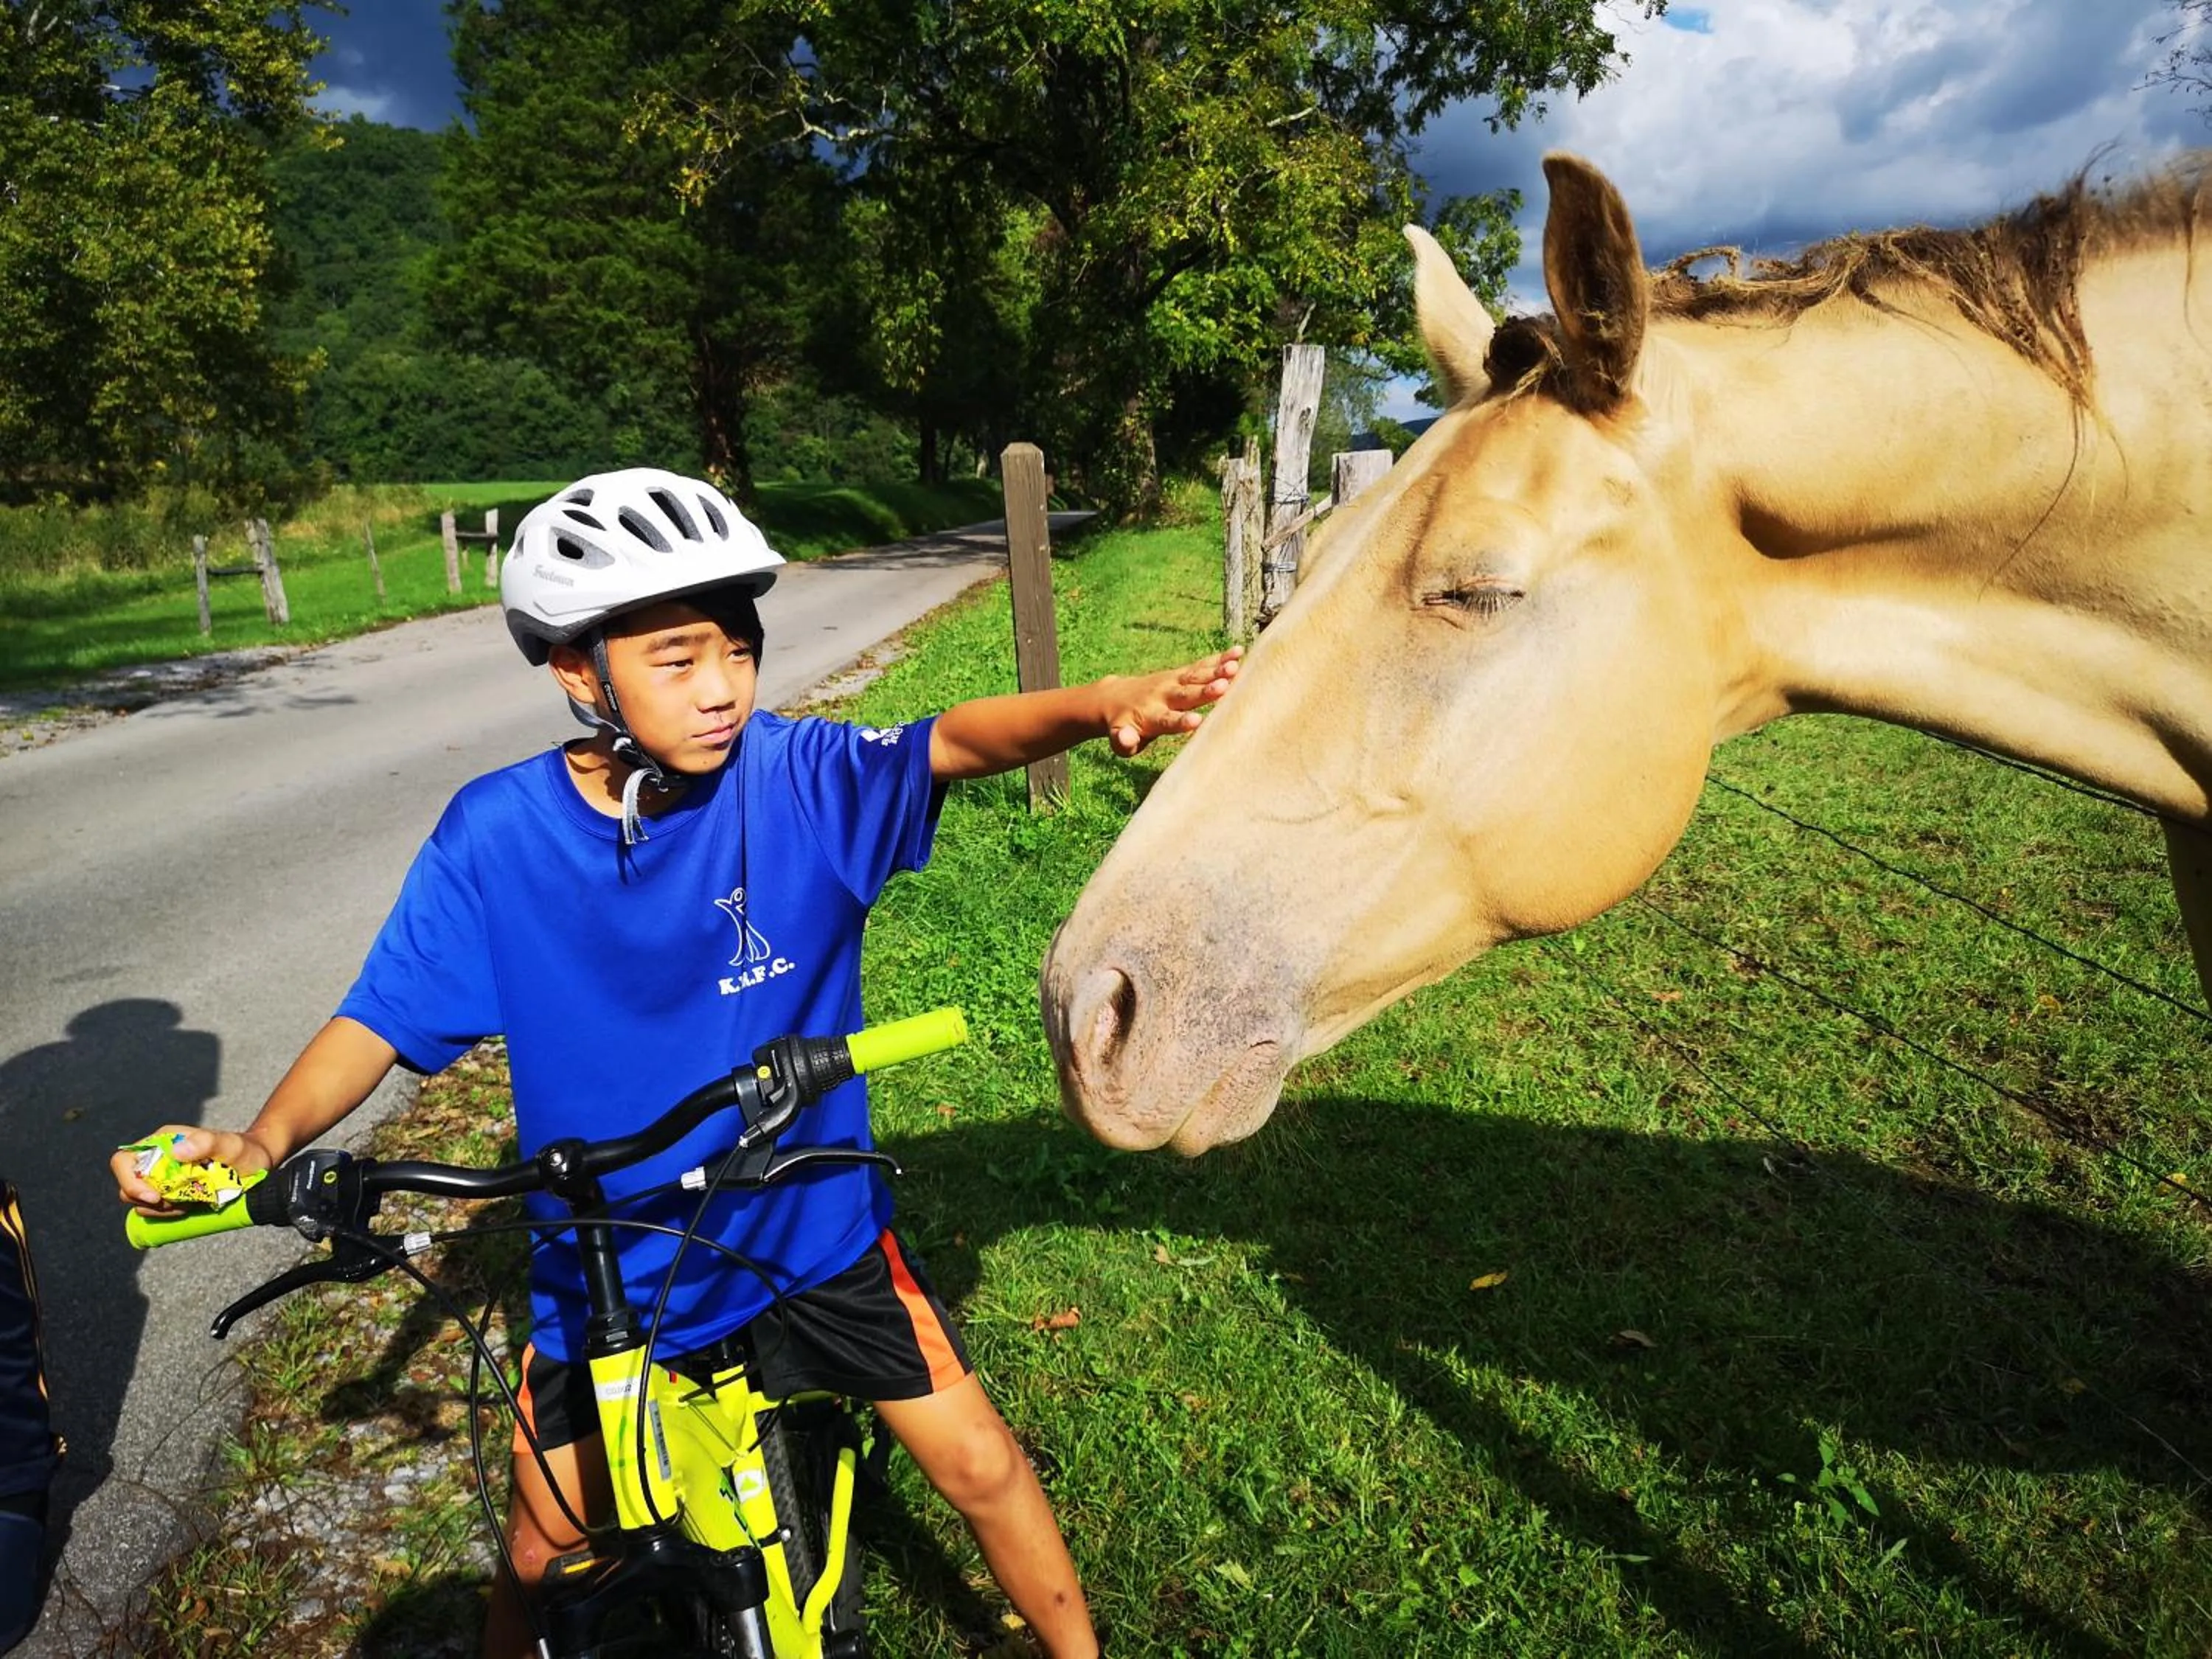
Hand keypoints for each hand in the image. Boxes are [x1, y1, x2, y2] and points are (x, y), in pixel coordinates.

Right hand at [112, 1126, 279, 1212]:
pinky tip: (189, 1208)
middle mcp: (156, 1159)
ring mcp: (161, 1177)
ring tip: (189, 1203)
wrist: (255, 1163)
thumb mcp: (229, 1144)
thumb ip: (206, 1142)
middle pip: (128, 1186)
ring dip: (160, 1209)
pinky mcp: (170, 1192)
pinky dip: (168, 1214)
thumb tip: (176, 1150)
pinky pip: (156, 1209)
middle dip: (148, 1201)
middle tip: (179, 1203)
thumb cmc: (242, 1149)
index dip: (129, 1181)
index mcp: (161, 1142)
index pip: (123, 1161)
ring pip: (141, 1201)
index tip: (155, 1197)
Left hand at [1102, 647, 1240, 756]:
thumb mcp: (1118, 739)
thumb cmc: (1123, 726)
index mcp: (1150, 716)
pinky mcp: (1180, 674)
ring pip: (1196, 676)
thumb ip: (1123, 741)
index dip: (1181, 721)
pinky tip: (1238, 652)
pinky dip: (1218, 659)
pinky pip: (1201, 665)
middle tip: (1223, 687)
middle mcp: (1163, 696)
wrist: (1113, 697)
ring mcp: (1172, 682)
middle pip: (1186, 694)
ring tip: (1235, 666)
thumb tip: (1126, 739)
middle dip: (1205, 691)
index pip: (1166, 720)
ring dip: (1215, 671)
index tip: (1196, 721)